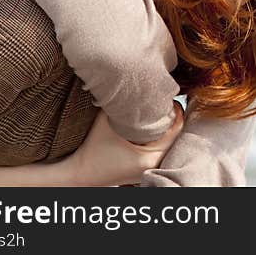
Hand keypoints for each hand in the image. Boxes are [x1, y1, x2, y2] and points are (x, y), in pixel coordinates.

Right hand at [67, 103, 183, 185]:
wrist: (79, 173)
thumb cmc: (91, 150)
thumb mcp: (106, 120)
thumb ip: (121, 101)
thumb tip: (130, 81)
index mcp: (151, 156)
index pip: (176, 127)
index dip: (174, 108)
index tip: (166, 96)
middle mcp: (155, 164)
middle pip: (176, 133)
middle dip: (170, 116)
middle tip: (162, 100)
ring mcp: (151, 168)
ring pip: (169, 140)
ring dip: (165, 125)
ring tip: (156, 111)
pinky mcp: (146, 167)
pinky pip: (161, 147)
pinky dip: (159, 135)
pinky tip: (150, 125)